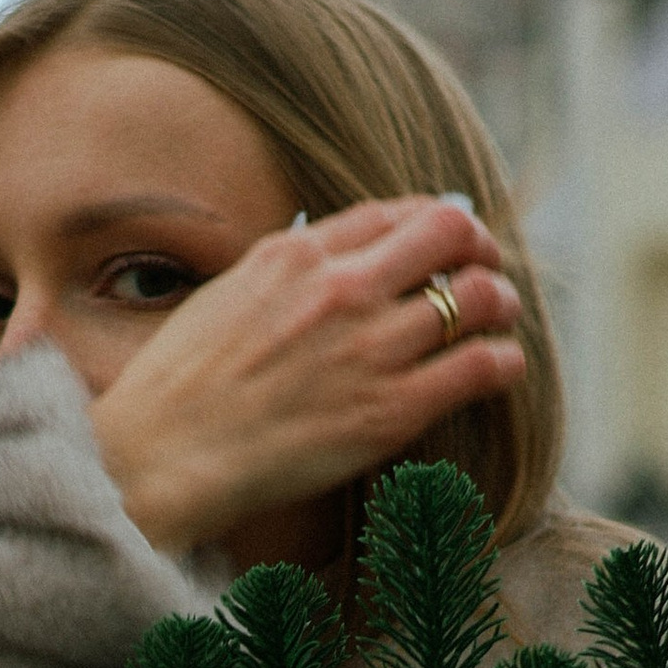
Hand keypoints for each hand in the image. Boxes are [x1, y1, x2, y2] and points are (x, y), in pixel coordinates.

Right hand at [87, 194, 523, 557]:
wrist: (164, 456)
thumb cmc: (181, 386)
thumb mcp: (229, 296)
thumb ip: (286, 272)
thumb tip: (331, 257)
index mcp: (298, 254)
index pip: (395, 211)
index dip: (434, 219)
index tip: (447, 238)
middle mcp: (342, 289)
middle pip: (450, 234)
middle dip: (478, 247)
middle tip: (484, 269)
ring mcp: (371, 349)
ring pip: (477, 298)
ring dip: (498, 303)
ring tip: (496, 318)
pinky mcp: (390, 411)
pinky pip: (481, 367)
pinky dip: (503, 360)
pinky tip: (500, 366)